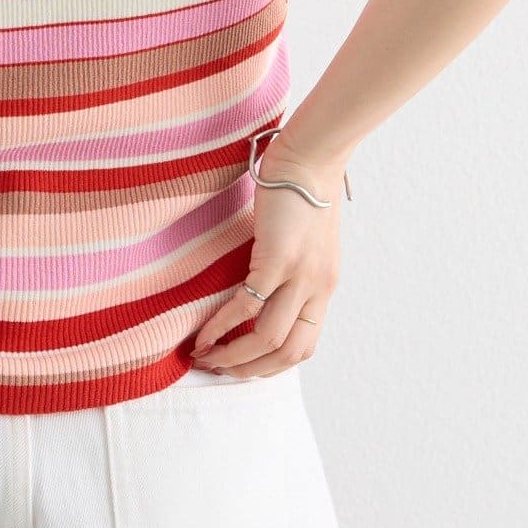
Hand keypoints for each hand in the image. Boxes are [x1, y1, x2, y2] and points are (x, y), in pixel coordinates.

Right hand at [190, 137, 347, 378]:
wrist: (312, 157)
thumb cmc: (305, 189)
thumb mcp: (307, 240)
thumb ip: (292, 267)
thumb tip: (262, 283)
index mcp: (324, 287)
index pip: (303, 346)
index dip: (270, 364)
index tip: (240, 365)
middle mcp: (317, 289)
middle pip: (288, 353)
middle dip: (249, 370)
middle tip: (217, 370)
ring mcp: (301, 277)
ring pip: (268, 340)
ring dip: (233, 357)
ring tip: (204, 358)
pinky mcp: (280, 258)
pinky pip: (248, 306)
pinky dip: (222, 326)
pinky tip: (203, 334)